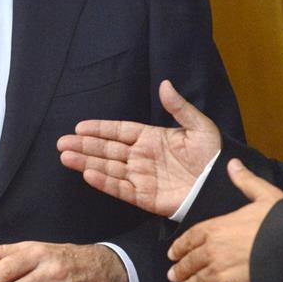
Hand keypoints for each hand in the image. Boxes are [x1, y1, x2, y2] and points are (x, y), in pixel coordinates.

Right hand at [57, 80, 220, 215]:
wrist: (221, 185)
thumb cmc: (212, 155)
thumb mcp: (198, 126)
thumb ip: (179, 107)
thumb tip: (165, 84)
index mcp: (152, 138)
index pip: (120, 132)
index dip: (100, 129)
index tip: (80, 127)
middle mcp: (142, 157)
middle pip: (108, 150)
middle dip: (85, 146)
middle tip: (61, 143)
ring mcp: (142, 177)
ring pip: (108, 168)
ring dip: (87, 162)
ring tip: (65, 156)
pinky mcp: (145, 197)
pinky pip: (121, 188)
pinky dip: (104, 182)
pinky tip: (88, 174)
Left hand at [168, 159, 282, 281]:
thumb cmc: (281, 224)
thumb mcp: (263, 195)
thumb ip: (245, 181)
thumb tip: (234, 165)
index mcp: (217, 227)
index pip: (190, 237)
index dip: (180, 246)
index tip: (173, 253)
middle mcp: (213, 251)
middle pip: (190, 262)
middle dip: (180, 269)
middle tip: (174, 275)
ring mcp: (220, 273)